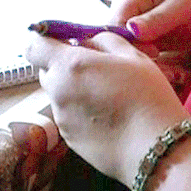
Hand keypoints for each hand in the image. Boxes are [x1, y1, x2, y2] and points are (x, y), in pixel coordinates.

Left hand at [25, 31, 187, 186]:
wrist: (156, 150)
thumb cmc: (147, 97)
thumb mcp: (131, 56)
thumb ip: (102, 40)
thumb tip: (86, 41)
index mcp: (69, 66)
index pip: (34, 46)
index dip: (45, 40)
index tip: (65, 41)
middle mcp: (58, 92)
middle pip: (46, 71)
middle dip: (63, 65)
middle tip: (93, 69)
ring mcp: (61, 118)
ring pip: (59, 95)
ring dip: (74, 90)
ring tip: (107, 97)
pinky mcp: (69, 140)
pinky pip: (69, 117)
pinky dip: (81, 113)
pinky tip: (107, 118)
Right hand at [109, 0, 190, 67]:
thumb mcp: (183, 4)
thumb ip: (157, 18)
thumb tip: (130, 30)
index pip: (115, 20)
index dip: (126, 40)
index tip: (153, 52)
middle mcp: (129, 8)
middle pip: (117, 38)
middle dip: (139, 56)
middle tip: (168, 71)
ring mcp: (135, 24)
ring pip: (128, 50)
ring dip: (149, 64)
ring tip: (176, 74)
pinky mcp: (144, 39)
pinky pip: (142, 56)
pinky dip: (156, 67)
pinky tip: (176, 73)